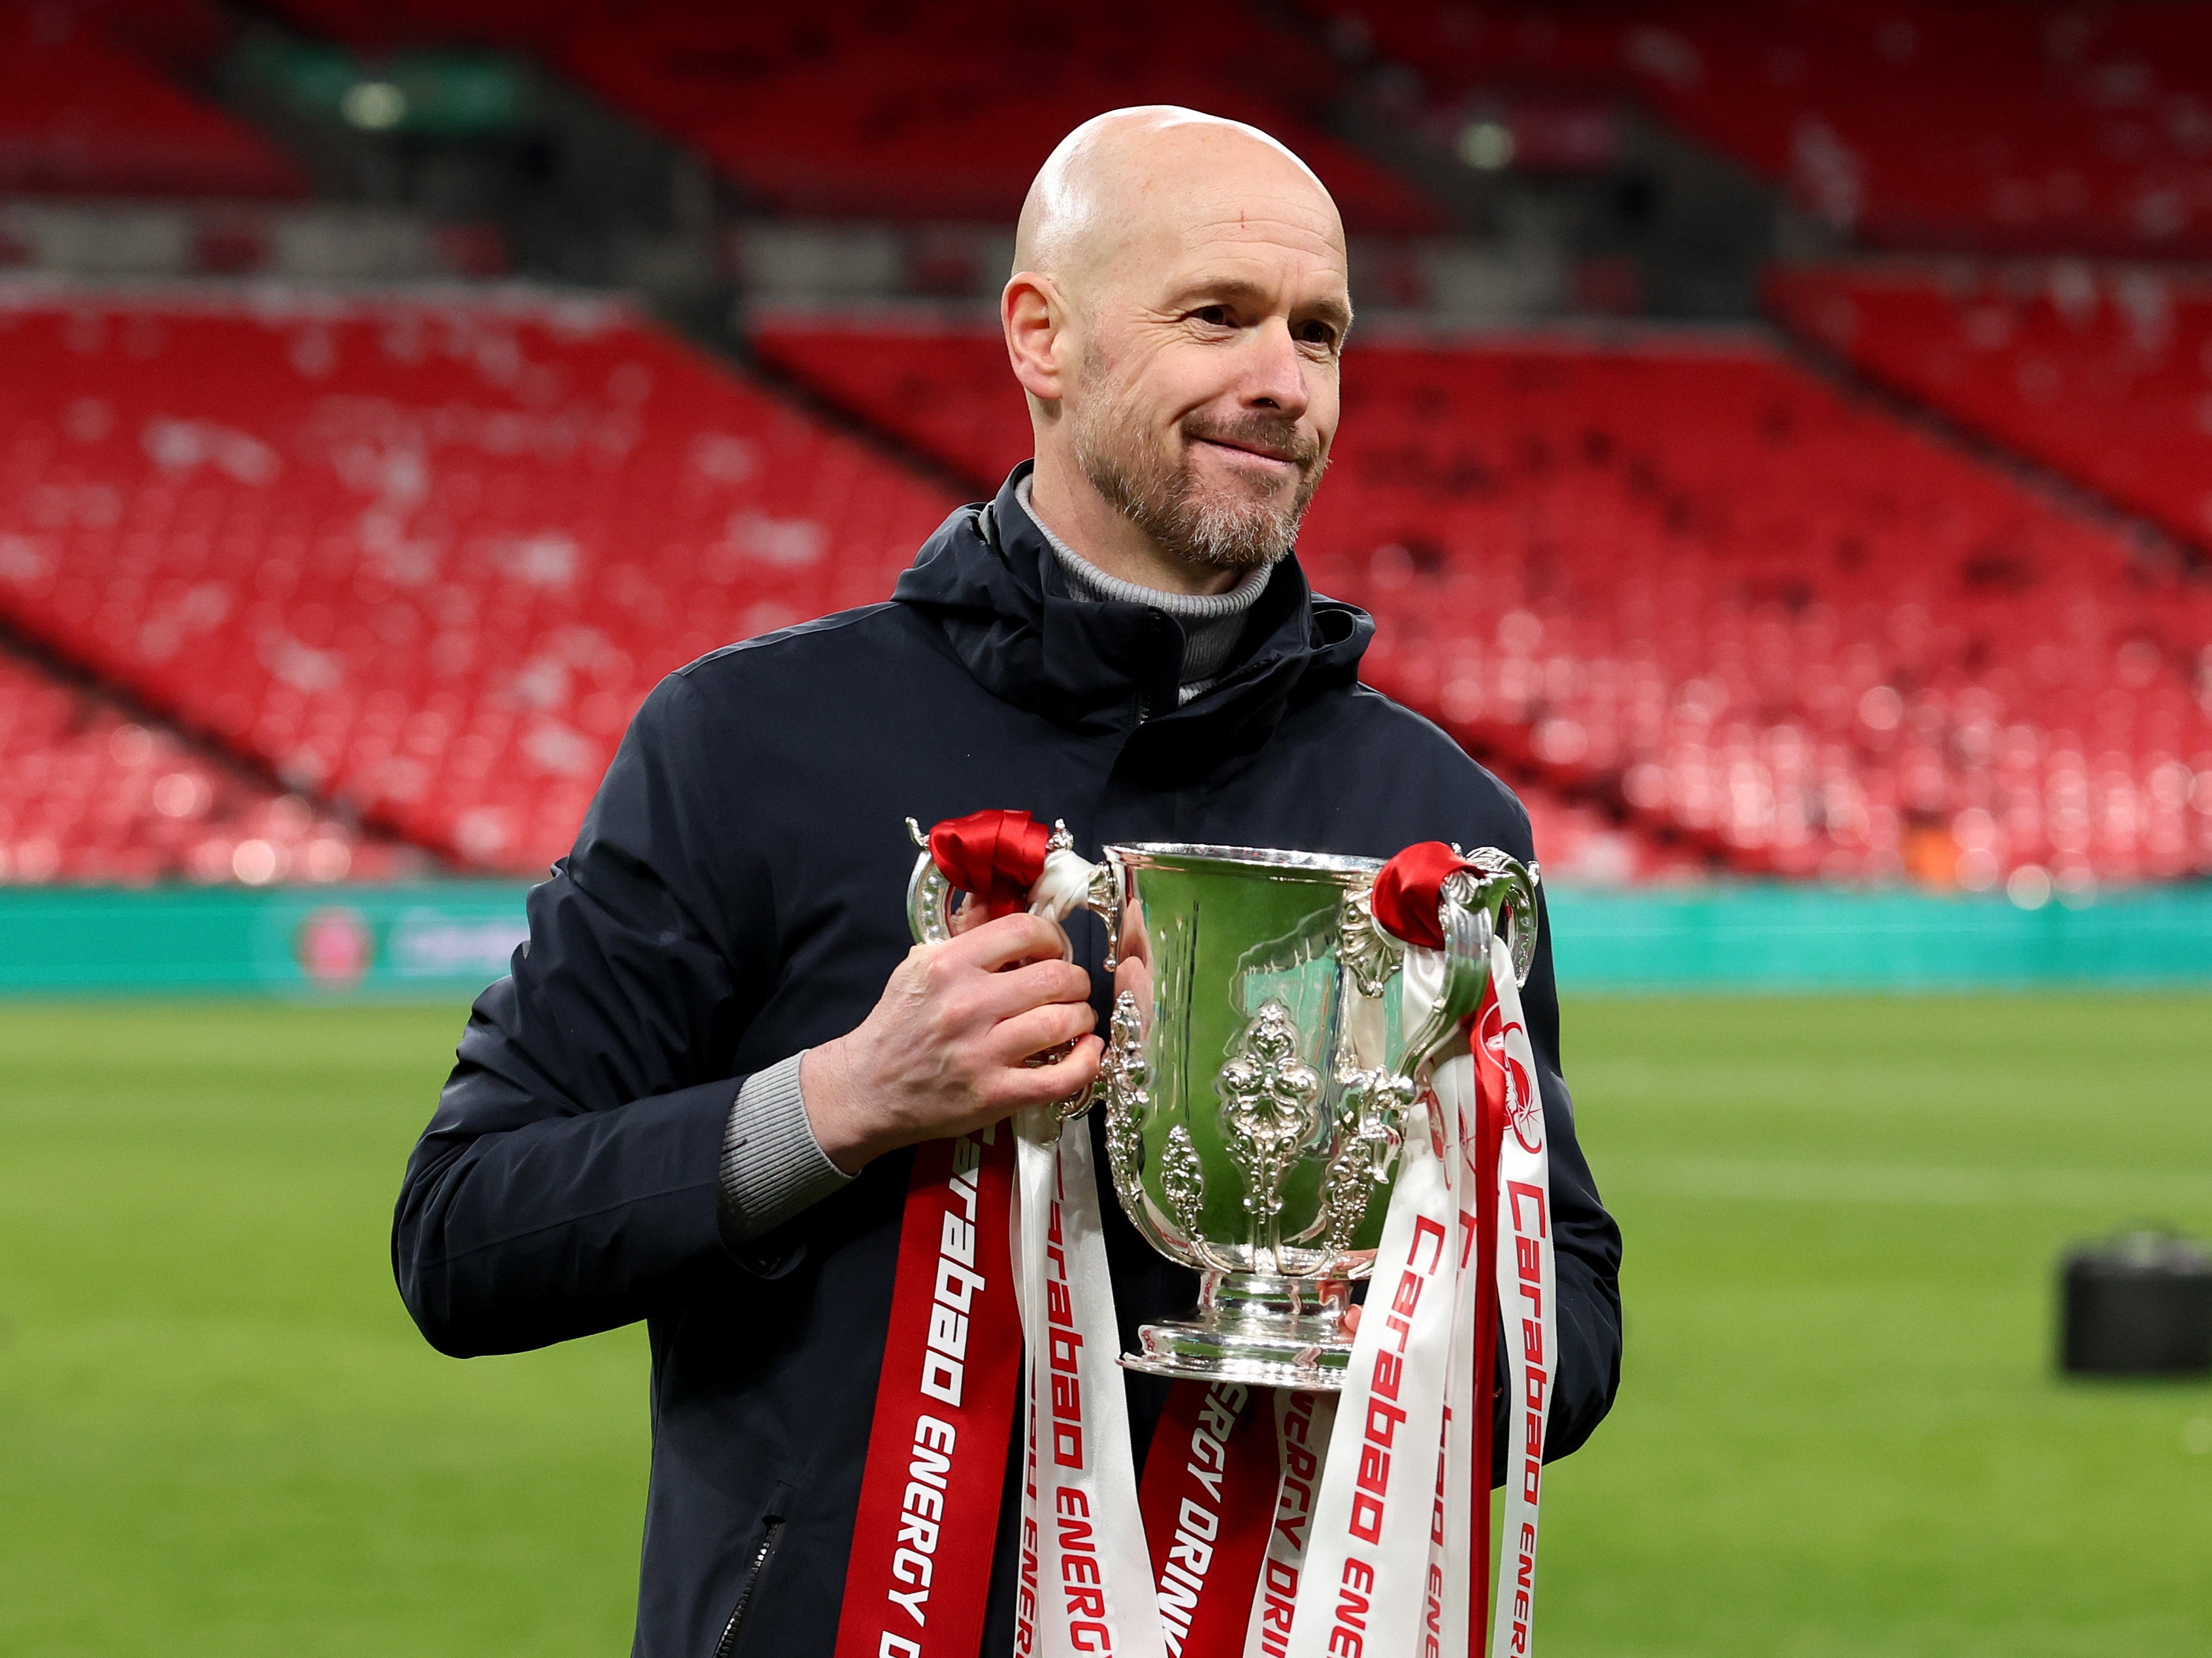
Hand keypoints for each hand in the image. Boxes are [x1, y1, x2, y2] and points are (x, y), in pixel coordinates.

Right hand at [801, 912, 1102, 1171]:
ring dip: (1082, 1017)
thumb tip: (995, 897)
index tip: (1053, 950)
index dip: (1052, 937)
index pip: (1023, 931)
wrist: (866, 1089)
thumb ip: (963, 936)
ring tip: (1076, 1019)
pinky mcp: (993, 1095)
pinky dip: (1086, 1063)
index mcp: (948, 966)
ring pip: (1062, 1022)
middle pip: (1054, 976)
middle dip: (1075, 980)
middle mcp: (966, 1005)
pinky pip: (1060, 1078)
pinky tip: (1087, 1052)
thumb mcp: (918, 967)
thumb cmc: (898, 1026)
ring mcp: (981, 1053)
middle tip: (1070, 988)